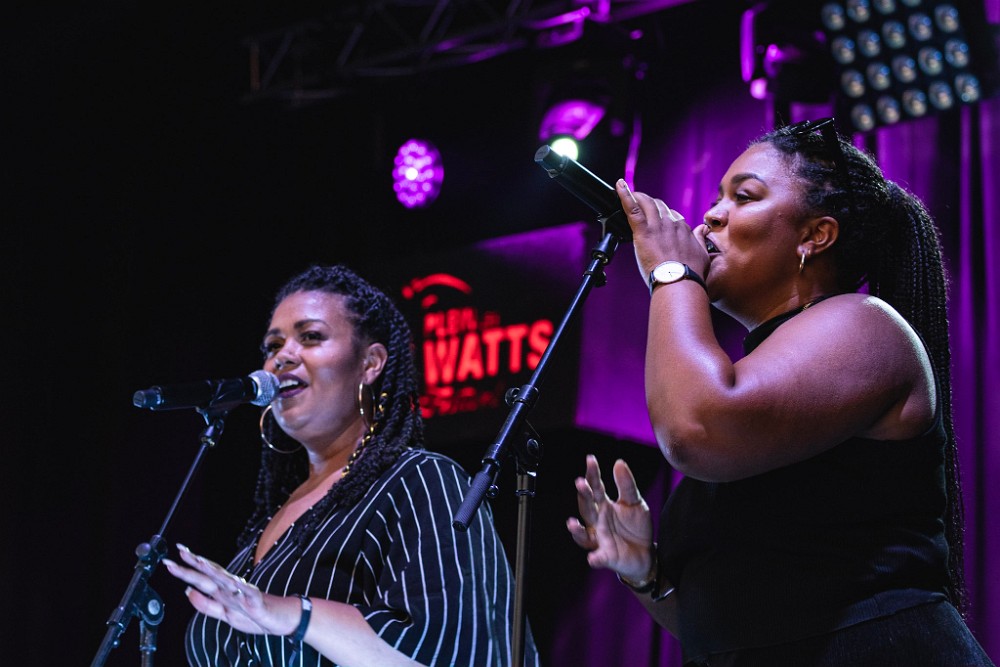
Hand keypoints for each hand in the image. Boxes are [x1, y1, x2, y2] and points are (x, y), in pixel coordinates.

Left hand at [163, 544, 299, 635]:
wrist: (279, 618)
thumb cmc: (253, 614)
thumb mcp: (223, 614)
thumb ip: (205, 605)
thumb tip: (187, 592)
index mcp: (222, 591)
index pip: (201, 577)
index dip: (186, 569)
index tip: (170, 560)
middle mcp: (230, 588)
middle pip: (210, 575)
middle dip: (195, 564)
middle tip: (181, 552)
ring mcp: (243, 593)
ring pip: (226, 580)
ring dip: (214, 571)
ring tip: (201, 562)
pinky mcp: (257, 601)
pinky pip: (249, 593)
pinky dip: (242, 587)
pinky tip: (235, 581)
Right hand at [566, 455, 653, 582]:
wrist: (646, 553)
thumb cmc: (636, 526)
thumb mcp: (635, 502)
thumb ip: (626, 485)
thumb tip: (618, 463)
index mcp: (604, 505)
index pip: (596, 487)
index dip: (592, 474)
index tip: (590, 459)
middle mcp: (597, 521)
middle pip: (587, 507)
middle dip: (583, 496)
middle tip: (581, 483)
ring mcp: (599, 538)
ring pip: (584, 534)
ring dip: (577, 530)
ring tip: (572, 523)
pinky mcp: (606, 556)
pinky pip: (598, 558)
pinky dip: (595, 558)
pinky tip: (593, 557)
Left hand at [615, 179, 708, 281]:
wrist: (679, 281)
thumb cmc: (690, 273)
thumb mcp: (703, 254)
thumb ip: (701, 239)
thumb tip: (703, 229)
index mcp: (683, 228)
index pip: (672, 215)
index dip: (664, 215)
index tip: (659, 218)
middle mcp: (670, 223)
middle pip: (659, 206)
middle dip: (651, 204)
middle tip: (641, 204)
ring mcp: (656, 226)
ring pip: (646, 203)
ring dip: (638, 197)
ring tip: (630, 193)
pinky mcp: (643, 231)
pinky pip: (632, 208)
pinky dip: (624, 195)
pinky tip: (619, 185)